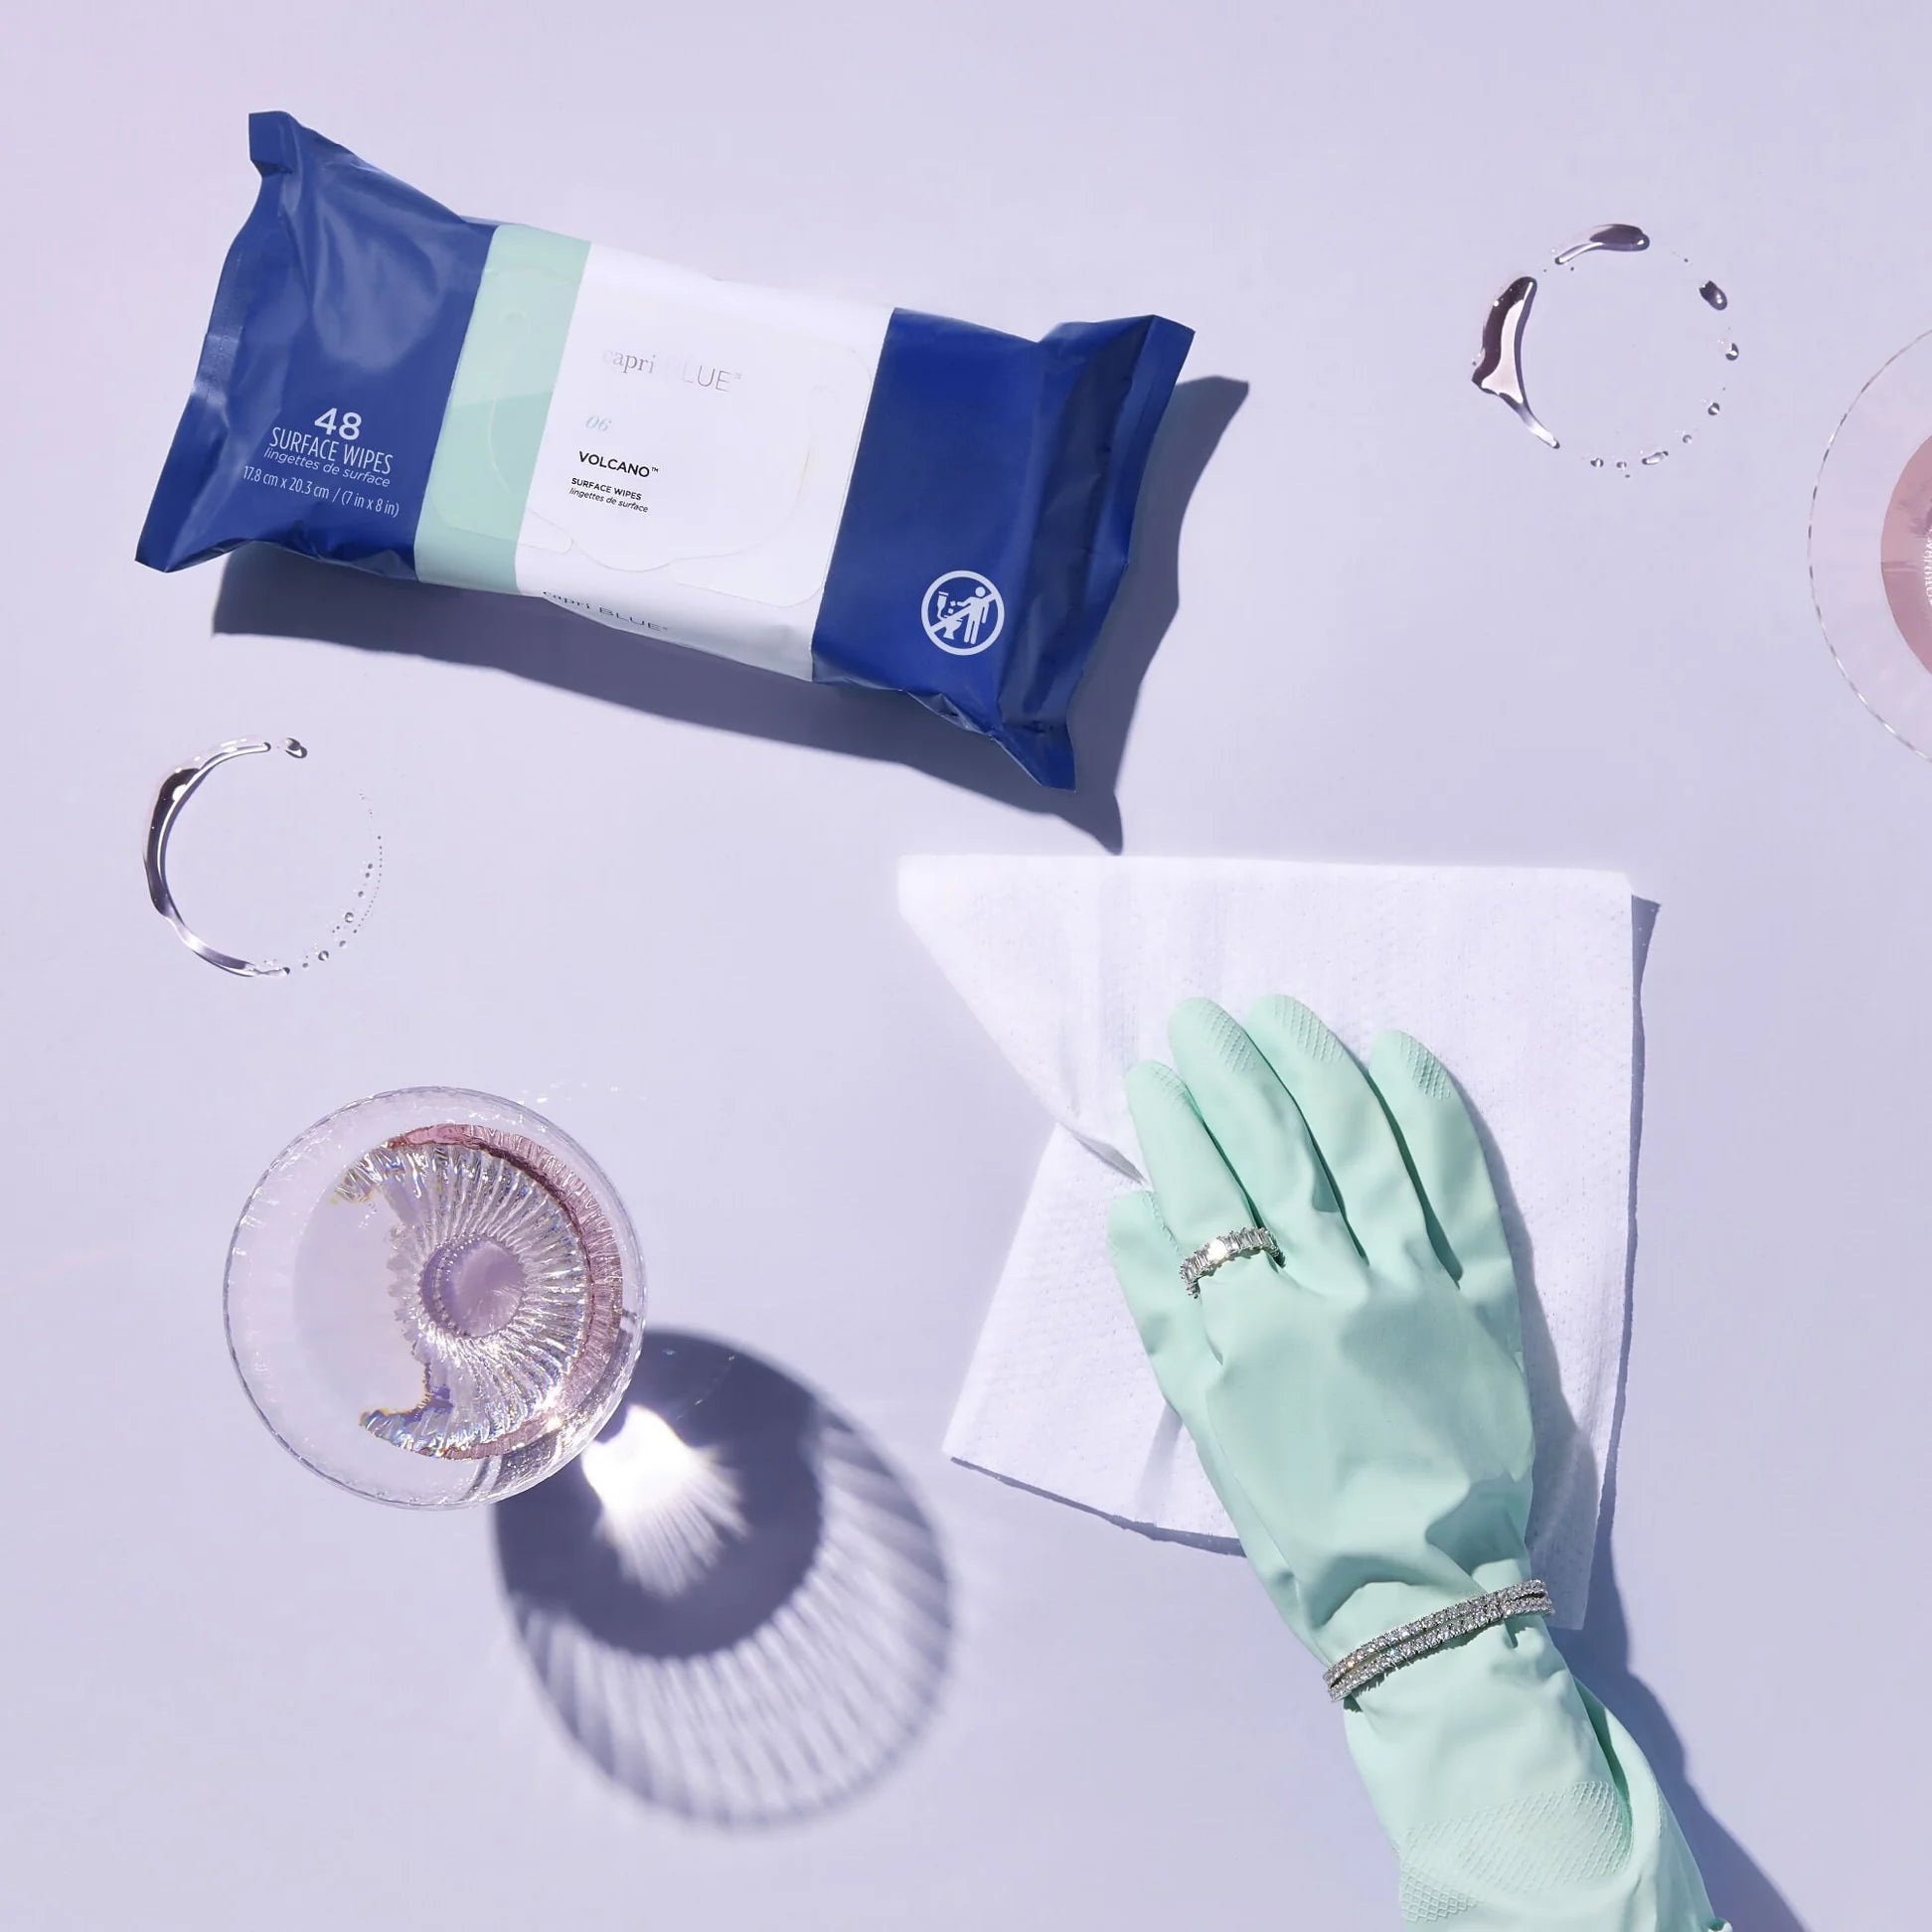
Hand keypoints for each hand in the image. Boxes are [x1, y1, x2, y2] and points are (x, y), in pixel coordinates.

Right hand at [1110, 995, 1535, 1664]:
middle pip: (1278, 1152)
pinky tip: (1399, 1055)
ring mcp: (1419, 1284)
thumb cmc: (1300, 1518)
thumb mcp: (1205, 1429)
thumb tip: (1135, 1210)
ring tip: (1284, 1014)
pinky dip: (1431, 1116)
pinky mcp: (1487, 1295)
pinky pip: (1462, 1189)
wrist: (1426, 1592)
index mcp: (1257, 1327)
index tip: (1153, 1071)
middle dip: (1233, 1072)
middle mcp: (1335, 1287)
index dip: (1176, 1124)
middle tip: (1202, 1017)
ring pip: (1363, 1148)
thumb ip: (1165, 1317)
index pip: (1206, 1195)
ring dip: (1318, 1068)